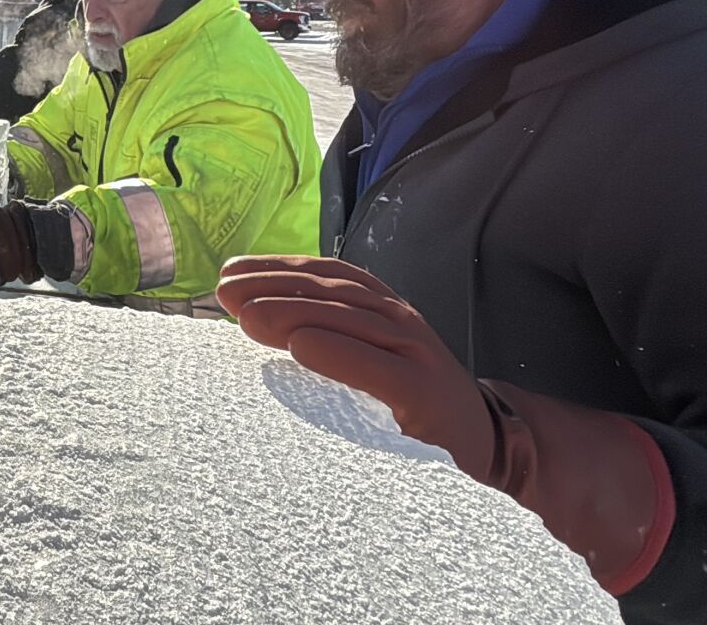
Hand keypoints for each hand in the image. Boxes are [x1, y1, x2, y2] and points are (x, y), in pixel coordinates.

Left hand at [216, 255, 669, 594]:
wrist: (481, 439)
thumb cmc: (405, 401)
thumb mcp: (359, 359)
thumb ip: (316, 333)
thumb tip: (247, 315)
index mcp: (381, 306)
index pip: (324, 273)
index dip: (276, 266)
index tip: (228, 271)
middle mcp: (399, 318)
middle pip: (331, 290)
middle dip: (272, 285)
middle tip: (224, 292)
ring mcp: (416, 351)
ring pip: (350, 318)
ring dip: (294, 311)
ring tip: (247, 315)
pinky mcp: (424, 391)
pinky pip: (377, 366)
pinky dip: (337, 351)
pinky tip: (298, 345)